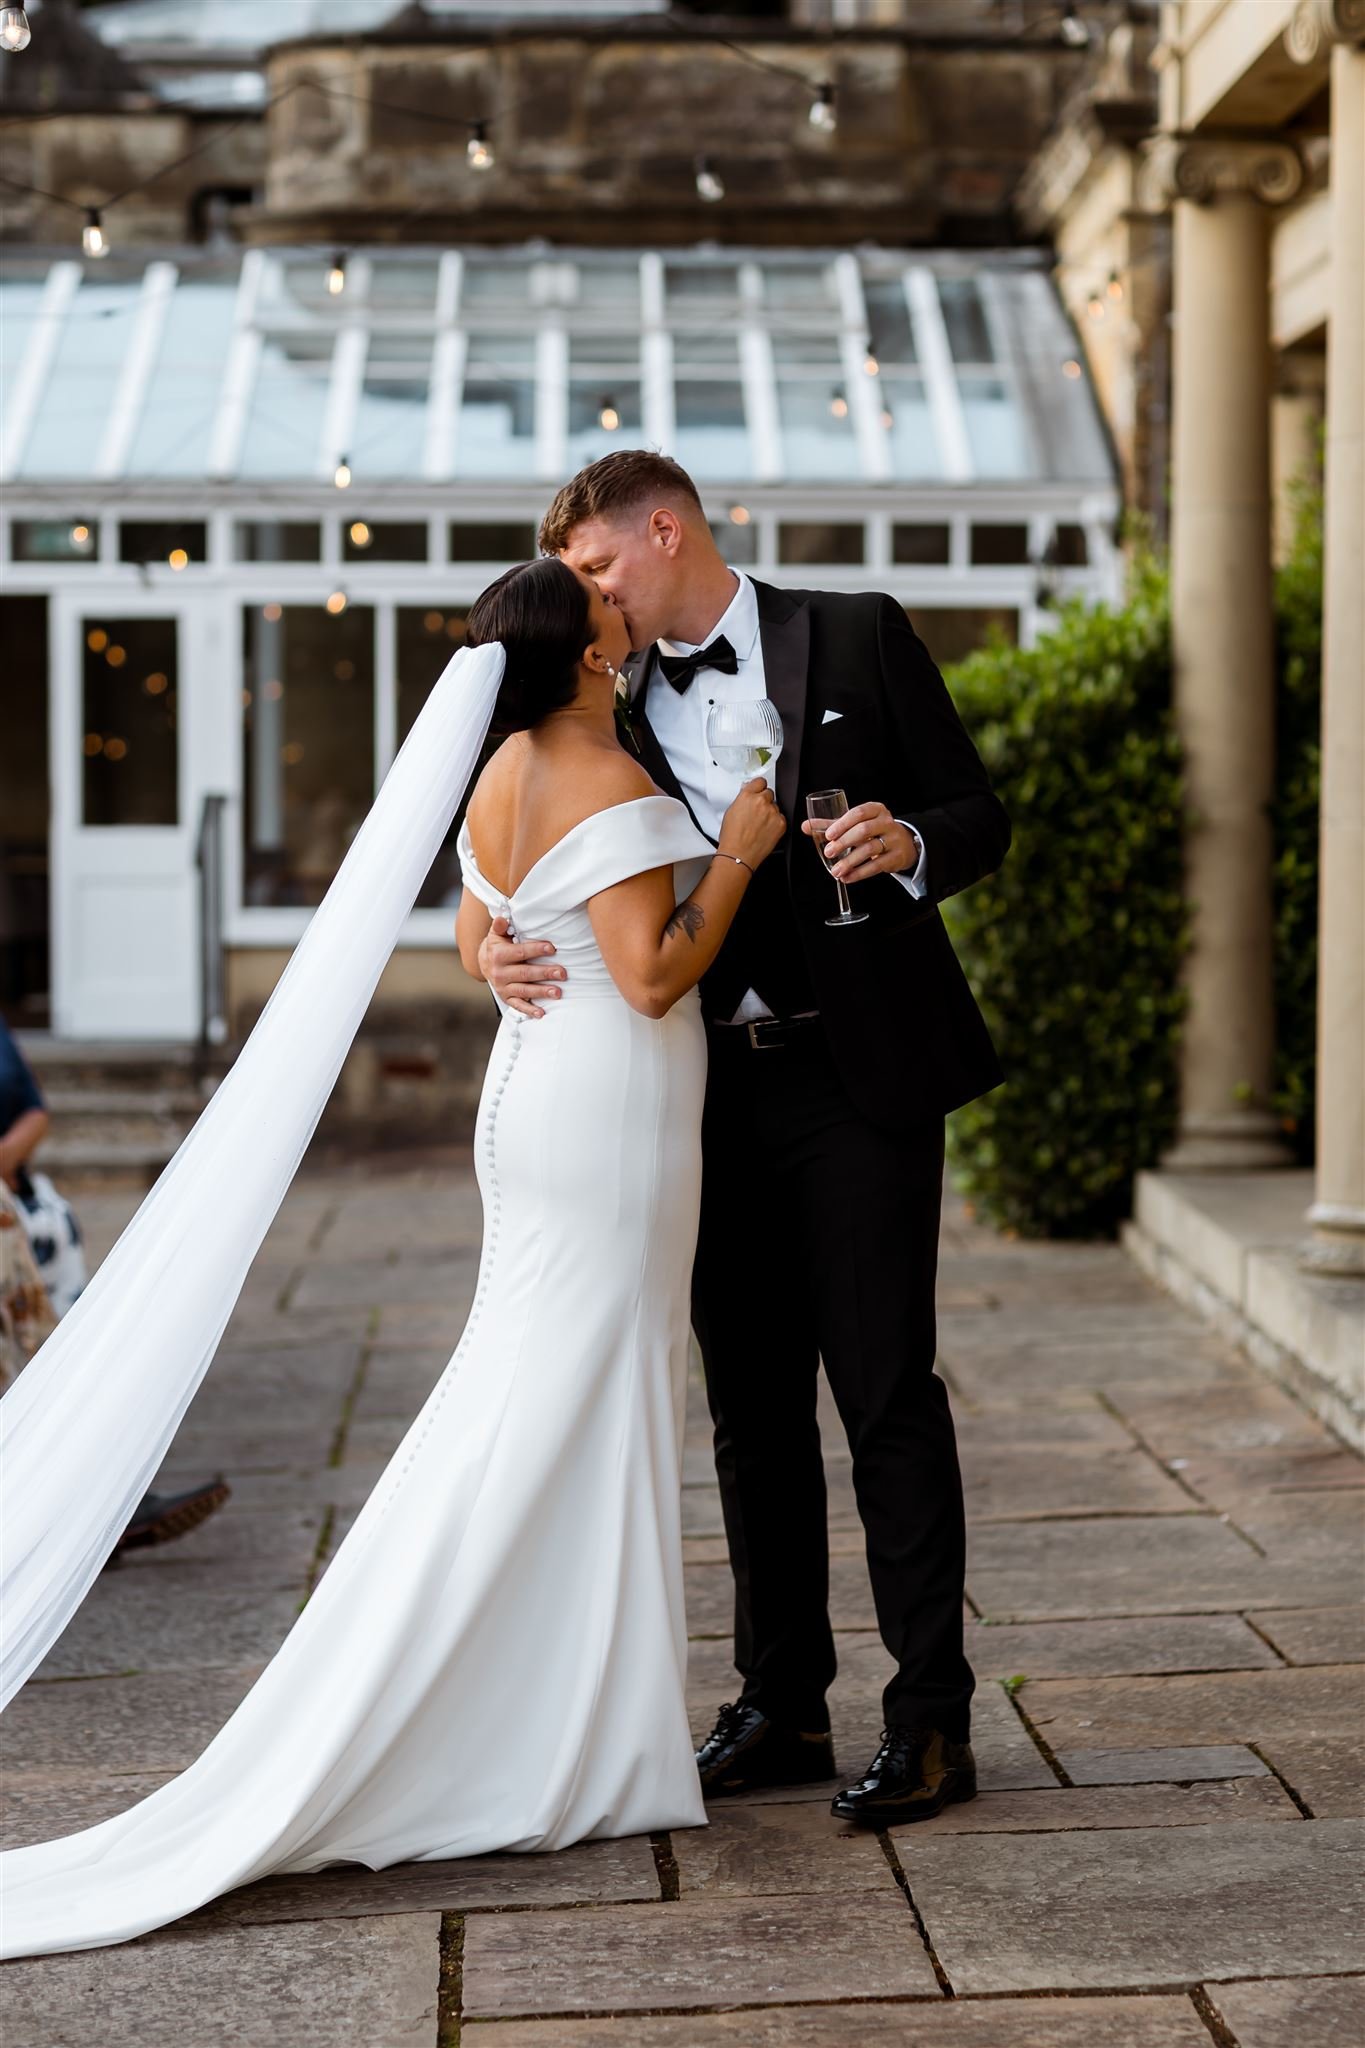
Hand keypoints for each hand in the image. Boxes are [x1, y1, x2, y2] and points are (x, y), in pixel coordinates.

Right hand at [478, 915, 564, 1020]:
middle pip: (525, 973)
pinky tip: (542, 1013)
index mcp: (498, 955)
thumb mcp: (496, 935)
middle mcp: (500, 973)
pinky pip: (518, 1005)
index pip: (520, 952)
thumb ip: (500, 927)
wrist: (484, 963)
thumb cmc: (497, 946)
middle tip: (562, 973)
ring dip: (541, 992)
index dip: (536, 950)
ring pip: (524, 990)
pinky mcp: (506, 998)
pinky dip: (530, 1010)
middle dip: (545, 973)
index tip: (552, 948)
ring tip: (557, 992)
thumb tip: (501, 919)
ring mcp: (503, 987)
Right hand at [718, 777, 786, 871]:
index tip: (759, 791)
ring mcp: (772, 812)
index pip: (760, 781)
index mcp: (747, 796)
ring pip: (776, 806)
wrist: (738, 855)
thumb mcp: (731, 812)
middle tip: (758, 813)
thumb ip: (742, 799)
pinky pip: (781, 818)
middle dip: (764, 801)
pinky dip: (776, 823)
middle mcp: (761, 801)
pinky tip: (765, 831)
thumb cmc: (732, 837)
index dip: (759, 787)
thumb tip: (748, 794)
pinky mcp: (781, 823)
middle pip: (769, 793)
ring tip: (759, 825)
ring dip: (770, 813)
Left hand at [801, 802, 919, 883]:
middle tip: (829, 852)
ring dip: (850, 861)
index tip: (829, 835)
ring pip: (870, 849)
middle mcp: (886, 823)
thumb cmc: (874, 832)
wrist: (904, 844)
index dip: (843, 824)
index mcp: (876, 810)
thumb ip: (831, 826)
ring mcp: (893, 840)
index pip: (858, 813)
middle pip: (864, 830)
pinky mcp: (896, 857)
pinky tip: (847, 877)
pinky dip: (860, 873)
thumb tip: (806, 826)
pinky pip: (877, 866)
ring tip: (836, 871)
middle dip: (844, 842)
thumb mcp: (856, 825)